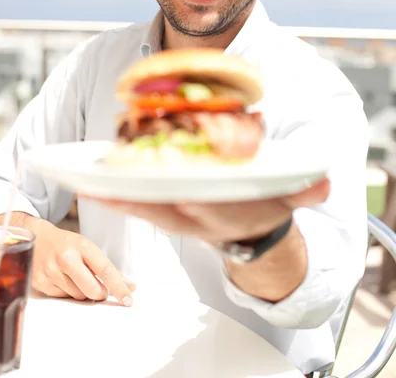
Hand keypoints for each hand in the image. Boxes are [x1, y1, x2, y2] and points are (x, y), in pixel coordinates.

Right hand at [28, 218, 135, 304]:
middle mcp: (66, 258)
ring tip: (75, 276)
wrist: (37, 238)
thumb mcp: (87, 248)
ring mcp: (51, 271)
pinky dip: (68, 292)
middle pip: (92, 289)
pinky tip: (63, 279)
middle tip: (101, 289)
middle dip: (101, 293)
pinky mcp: (41, 283)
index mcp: (82, 246)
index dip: (119, 286)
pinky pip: (63, 297)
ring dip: (83, 292)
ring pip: (78, 296)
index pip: (105, 269)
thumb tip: (129, 286)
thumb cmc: (66, 244)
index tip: (128, 298)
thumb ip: (106, 267)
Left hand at [86, 177, 329, 244]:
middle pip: (165, 208)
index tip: (171, 193)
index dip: (193, 202)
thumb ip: (306, 189)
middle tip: (104, 182)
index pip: (207, 208)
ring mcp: (178, 218)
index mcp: (227, 212)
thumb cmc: (265, 205)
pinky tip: (91, 183)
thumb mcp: (291, 197)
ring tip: (87, 180)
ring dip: (116, 197)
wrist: (251, 230)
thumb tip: (324, 184)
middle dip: (137, 197)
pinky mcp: (164, 212)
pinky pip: (135, 205)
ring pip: (144, 208)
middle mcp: (198, 218)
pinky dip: (114, 196)